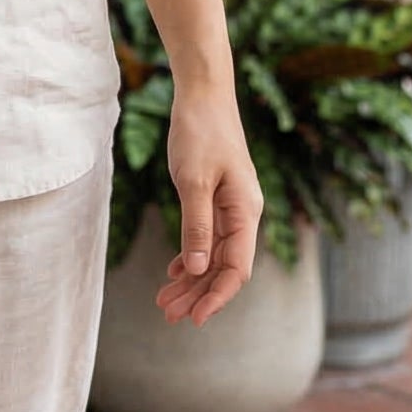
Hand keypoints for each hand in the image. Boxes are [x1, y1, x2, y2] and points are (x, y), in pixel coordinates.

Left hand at [156, 84, 262, 327]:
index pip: (236, 269)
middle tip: (168, 315)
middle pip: (223, 266)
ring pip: (212, 253)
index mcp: (245, 212)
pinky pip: (206, 236)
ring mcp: (230, 206)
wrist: (202, 93)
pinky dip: (190, 255)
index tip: (194, 319)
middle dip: (198, 294)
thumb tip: (198, 269)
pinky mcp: (216, 196)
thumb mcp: (194, 180)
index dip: (216, 297)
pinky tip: (175, 271)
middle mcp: (243, 213)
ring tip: (165, 300)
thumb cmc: (200, 131)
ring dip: (191, 278)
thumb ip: (196, 225)